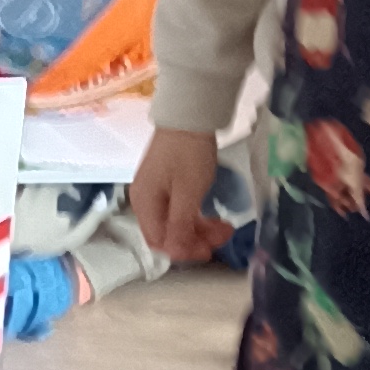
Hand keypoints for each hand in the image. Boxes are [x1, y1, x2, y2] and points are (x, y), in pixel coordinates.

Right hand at [128, 126, 229, 263]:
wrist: (188, 117)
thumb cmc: (188, 155)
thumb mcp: (188, 192)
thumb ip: (180, 225)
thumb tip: (175, 252)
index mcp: (145, 204)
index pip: (159, 242)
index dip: (184, 251)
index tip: (210, 249)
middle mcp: (145, 201)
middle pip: (167, 234)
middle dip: (195, 240)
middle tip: (224, 234)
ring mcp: (155, 192)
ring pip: (175, 223)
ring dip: (199, 230)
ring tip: (225, 226)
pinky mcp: (166, 184)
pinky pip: (178, 211)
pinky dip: (196, 217)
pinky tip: (212, 216)